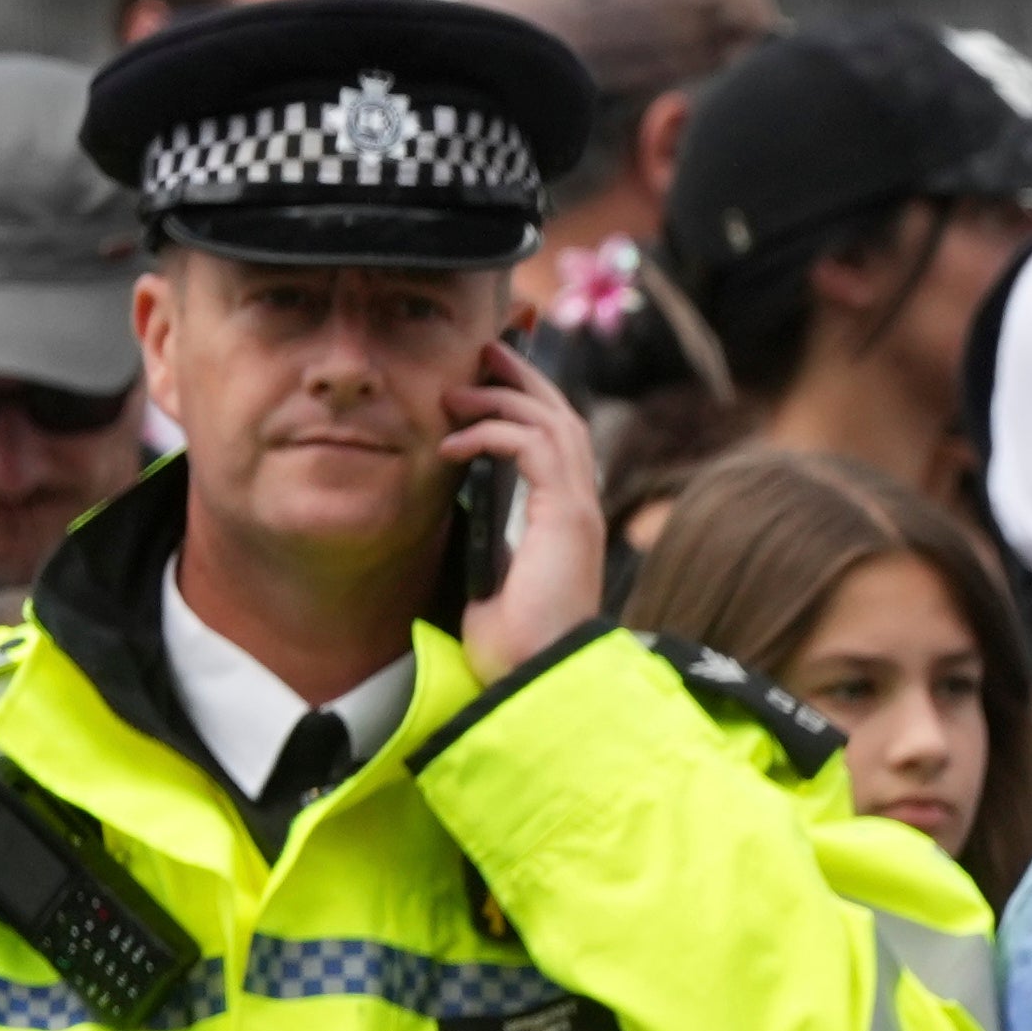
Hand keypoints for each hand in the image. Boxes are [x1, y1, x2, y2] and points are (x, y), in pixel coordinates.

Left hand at [444, 340, 607, 682]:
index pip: (554, 442)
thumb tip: (451, 518)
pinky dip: (494, 435)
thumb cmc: (514, 645)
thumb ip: (482, 545)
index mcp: (564, 519)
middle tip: (485, 353)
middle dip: (522, 380)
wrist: (540, 678)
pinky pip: (534, 449)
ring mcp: (578, 506)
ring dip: (505, 397)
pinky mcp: (567, 514)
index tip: (485, 386)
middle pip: (561, 416)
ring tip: (461, 388)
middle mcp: (580, 504)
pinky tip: (455, 442)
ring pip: (552, 421)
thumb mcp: (488, 582)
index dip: (525, 406)